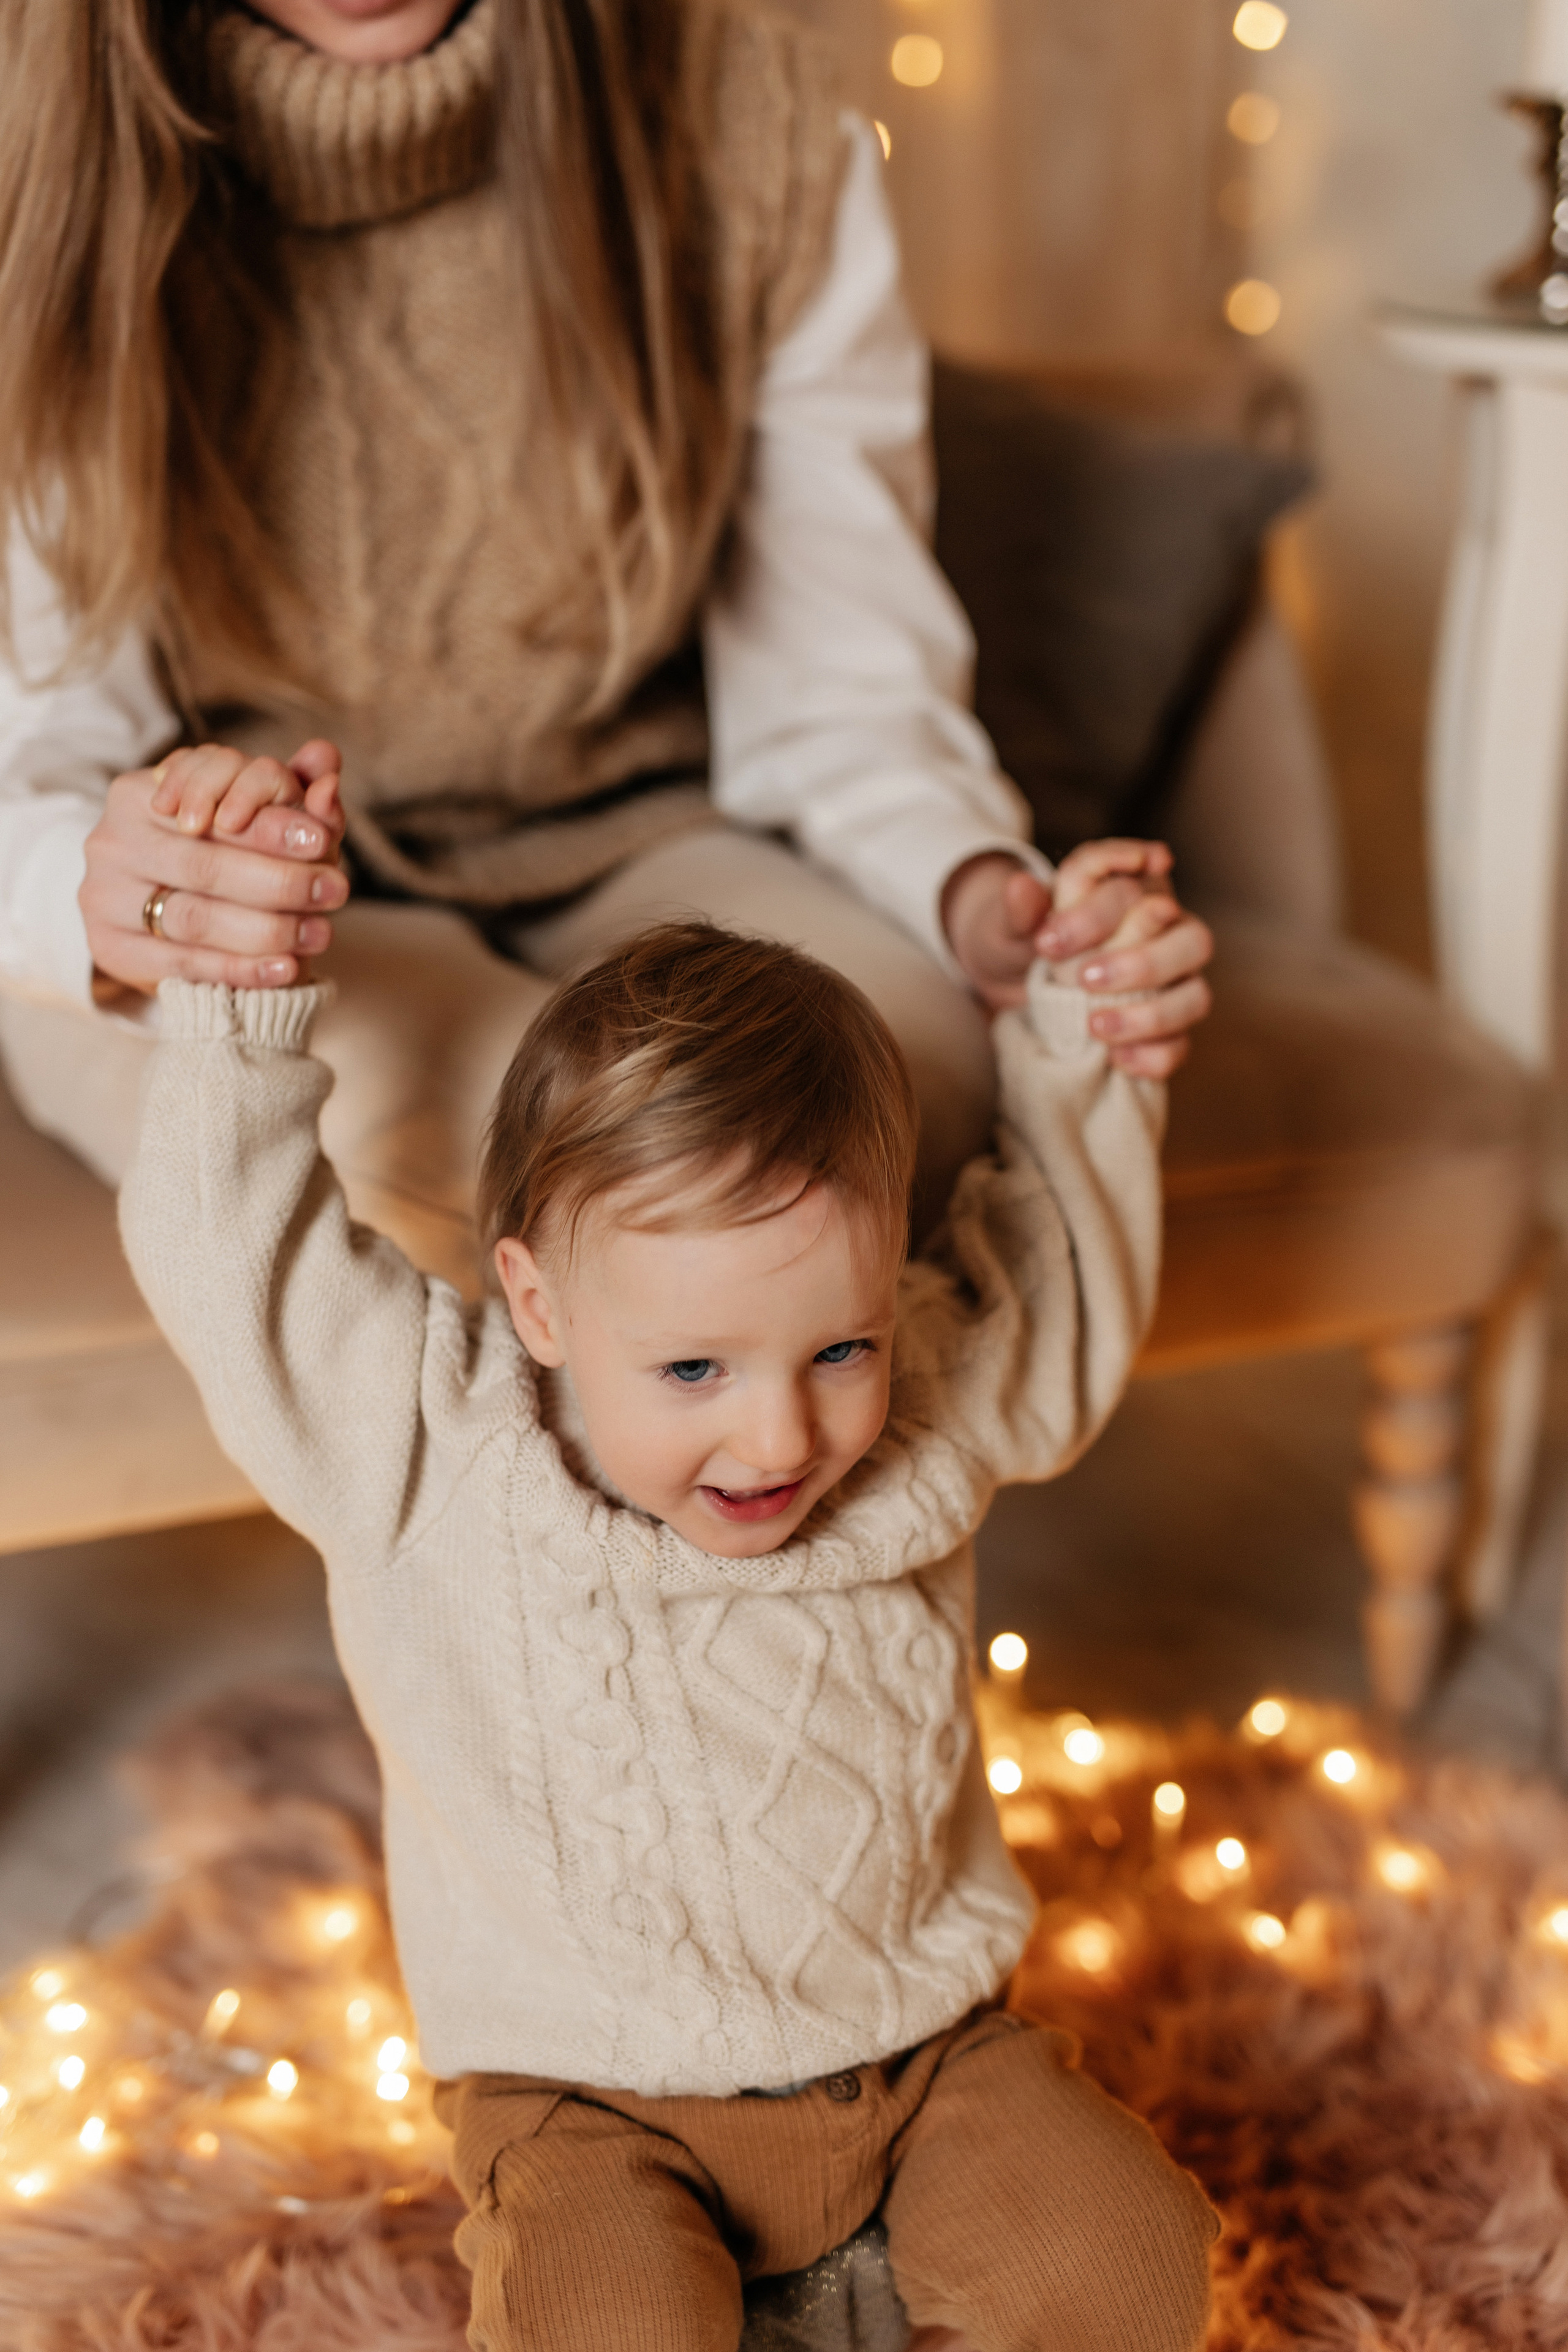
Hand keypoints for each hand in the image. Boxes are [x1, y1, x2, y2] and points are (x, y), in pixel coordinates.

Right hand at [81, 740, 348, 995]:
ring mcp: (105, 895)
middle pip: (205, 863)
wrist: (155, 917)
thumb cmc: (215, 853)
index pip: (207, 803)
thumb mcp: (252, 818)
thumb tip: (326, 756)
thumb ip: (290, 791)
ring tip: (319, 933)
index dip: (268, 820)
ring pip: (196, 916)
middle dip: (279, 880)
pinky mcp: (111, 948)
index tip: (321, 839)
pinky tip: (286, 969)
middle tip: (334, 890)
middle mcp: (113, 839)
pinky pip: (186, 963)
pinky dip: (242, 968)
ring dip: (267, 929)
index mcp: (140, 791)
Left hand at [940, 840, 1212, 1077]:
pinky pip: (1180, 1044)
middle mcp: (1167, 931)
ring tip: (1095, 1027)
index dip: (1095, 912)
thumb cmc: (1027, 943)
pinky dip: (1152, 1055)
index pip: (1128, 888)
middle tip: (1084, 979)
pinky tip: (1115, 1059)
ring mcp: (1176, 982)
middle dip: (1143, 963)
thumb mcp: (1010, 926)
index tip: (1050, 940)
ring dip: (1150, 1015)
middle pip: (1193, 937)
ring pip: (1196, 995)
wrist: (1020, 986)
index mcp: (1128, 892)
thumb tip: (1020, 886)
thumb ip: (1019, 910)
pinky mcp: (1171, 1028)